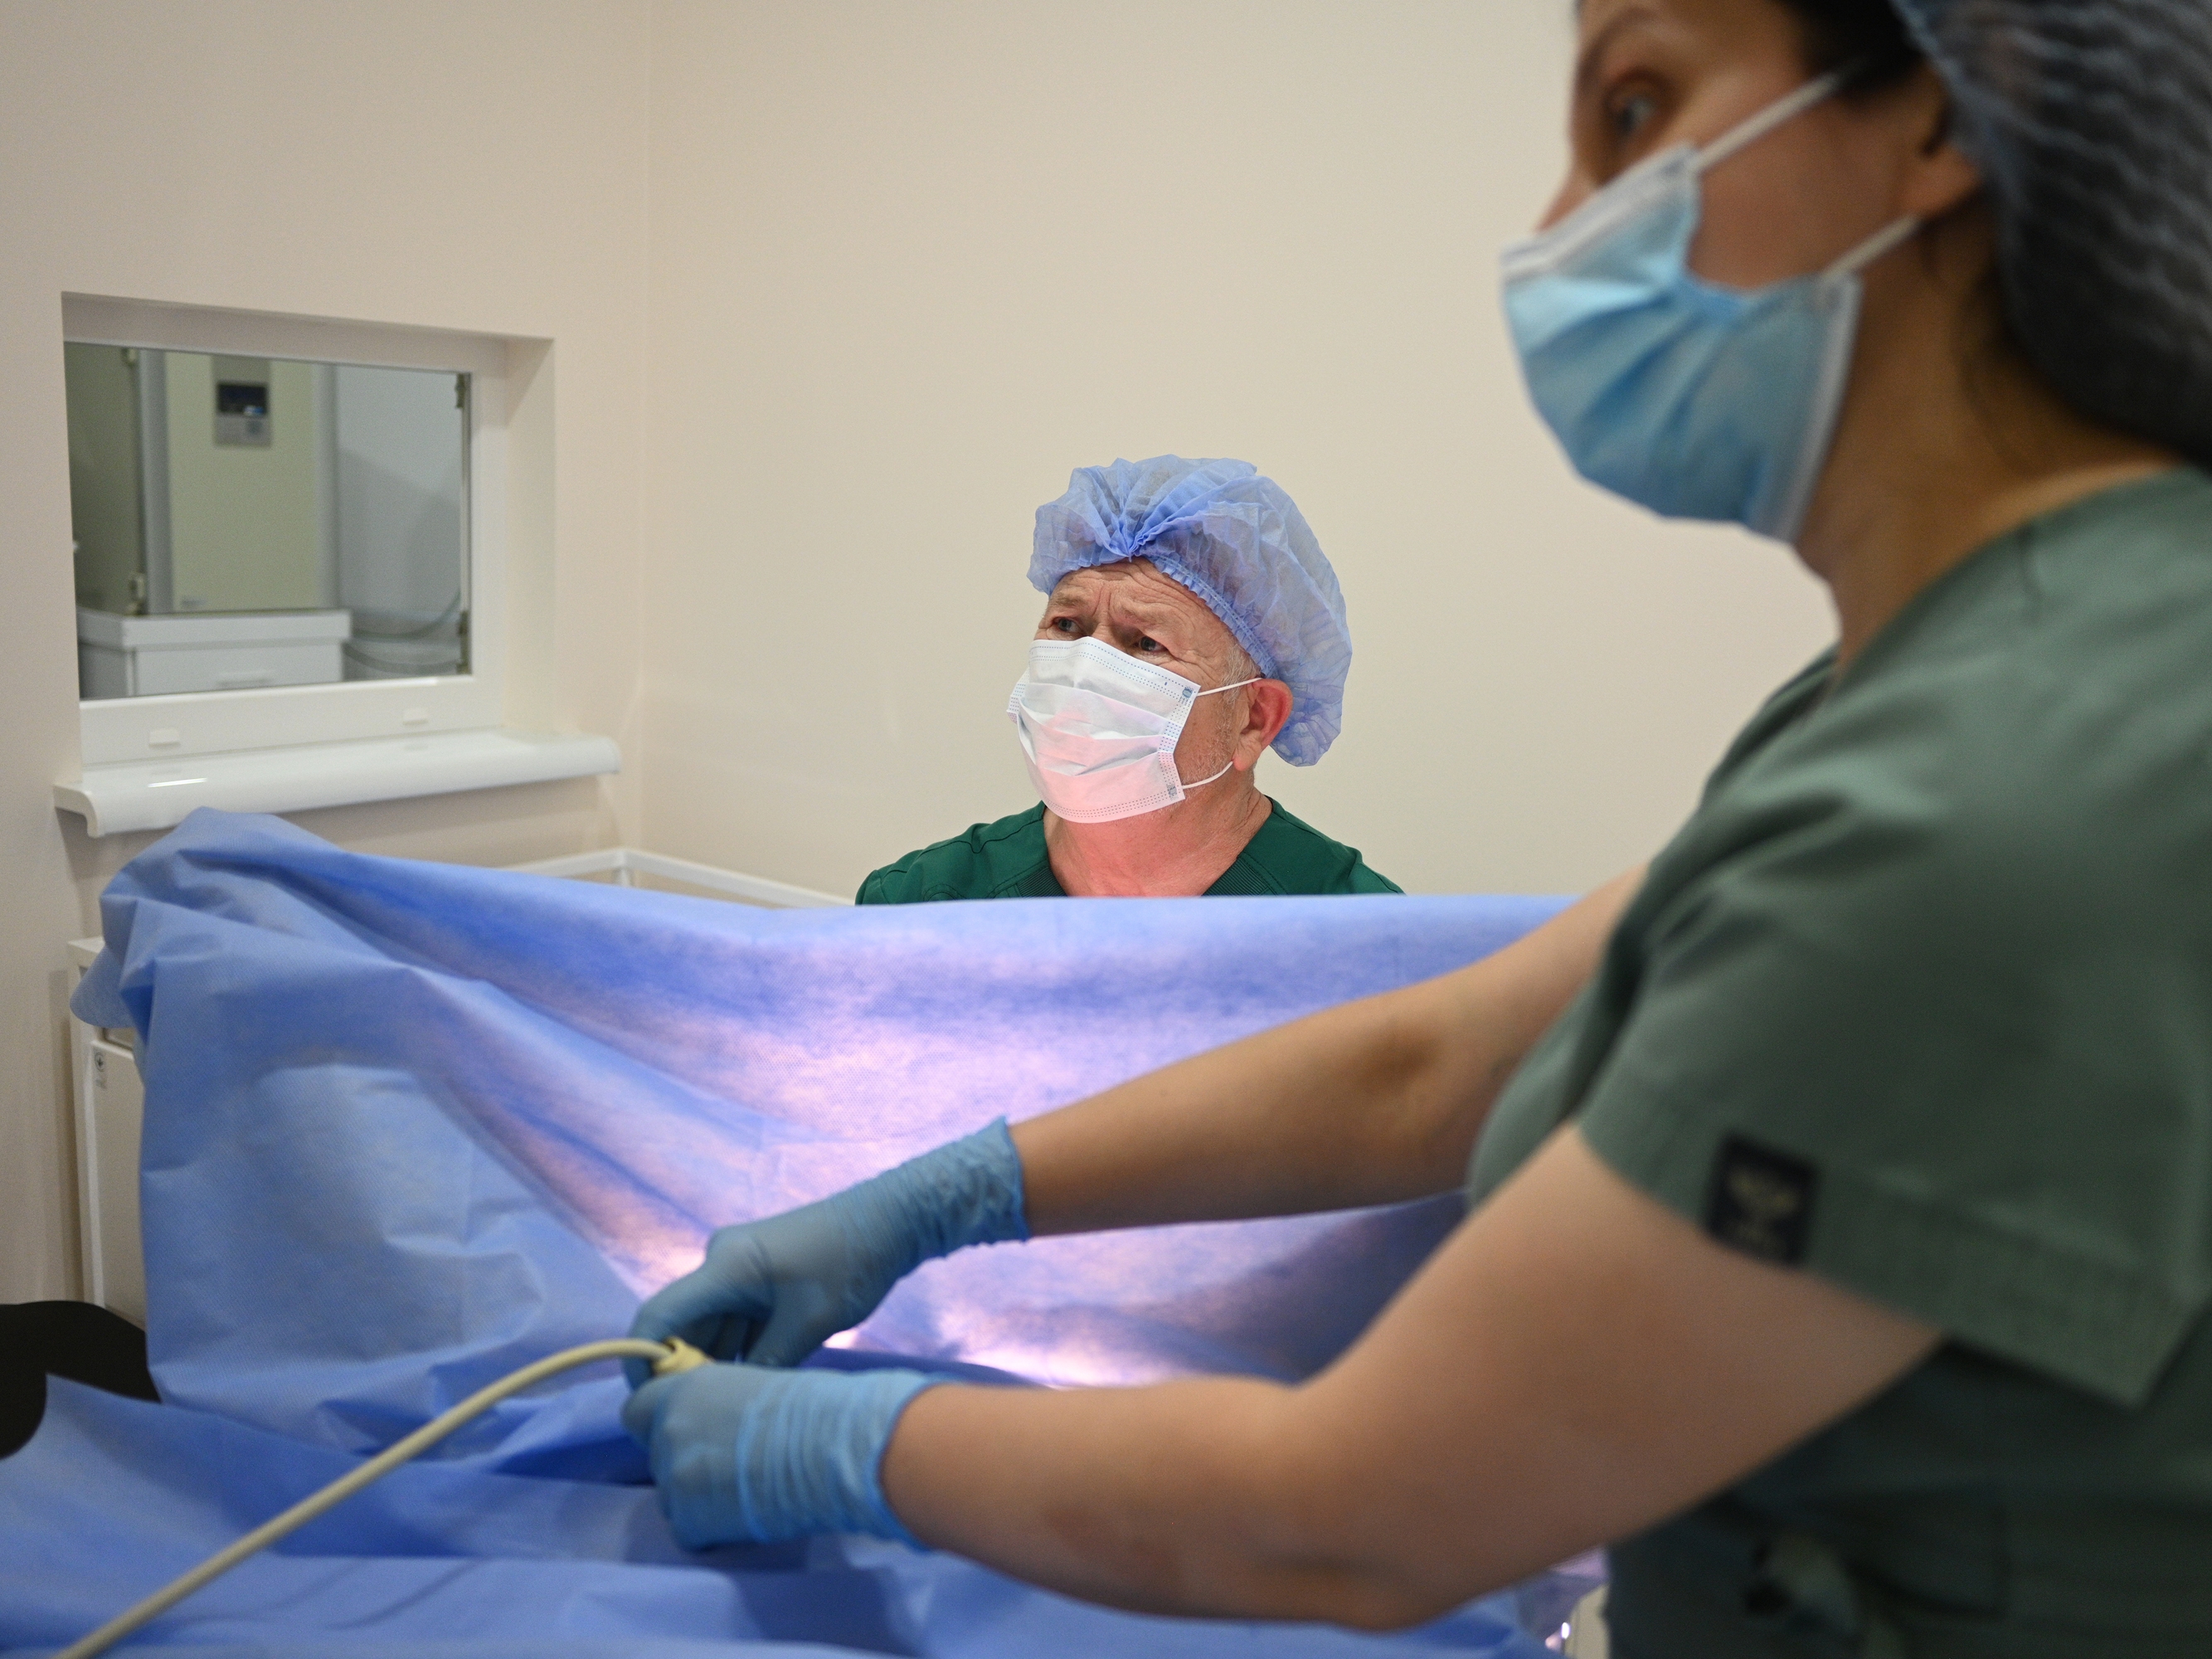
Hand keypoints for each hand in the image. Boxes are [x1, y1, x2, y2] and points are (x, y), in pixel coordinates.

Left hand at [621, 1359, 937, 1547]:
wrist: (830, 1447)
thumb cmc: (813, 1407)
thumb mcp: (752, 1385)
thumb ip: (718, 1404)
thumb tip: (718, 1423)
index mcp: (684, 1390)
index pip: (636, 1411)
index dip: (660, 1425)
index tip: (689, 1435)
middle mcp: (669, 1430)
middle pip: (658, 1457)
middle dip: (688, 1464)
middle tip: (732, 1468)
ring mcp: (674, 1477)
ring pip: (672, 1498)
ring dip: (699, 1499)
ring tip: (745, 1494)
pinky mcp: (688, 1520)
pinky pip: (689, 1532)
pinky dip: (713, 1531)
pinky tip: (747, 1516)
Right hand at [625, 1120, 1026, 1383]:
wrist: (892, 1220)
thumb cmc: (850, 1265)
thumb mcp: (808, 1324)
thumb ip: (765, 1364)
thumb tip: (731, 1403)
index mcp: (724, 1267)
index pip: (659, 1316)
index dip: (642, 1360)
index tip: (647, 1404)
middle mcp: (722, 1265)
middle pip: (684, 1326)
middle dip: (685, 1371)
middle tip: (697, 1418)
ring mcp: (741, 1270)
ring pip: (712, 1327)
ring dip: (716, 1364)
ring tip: (725, 1409)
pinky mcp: (762, 1278)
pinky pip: (736, 1320)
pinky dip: (739, 1351)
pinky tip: (752, 1383)